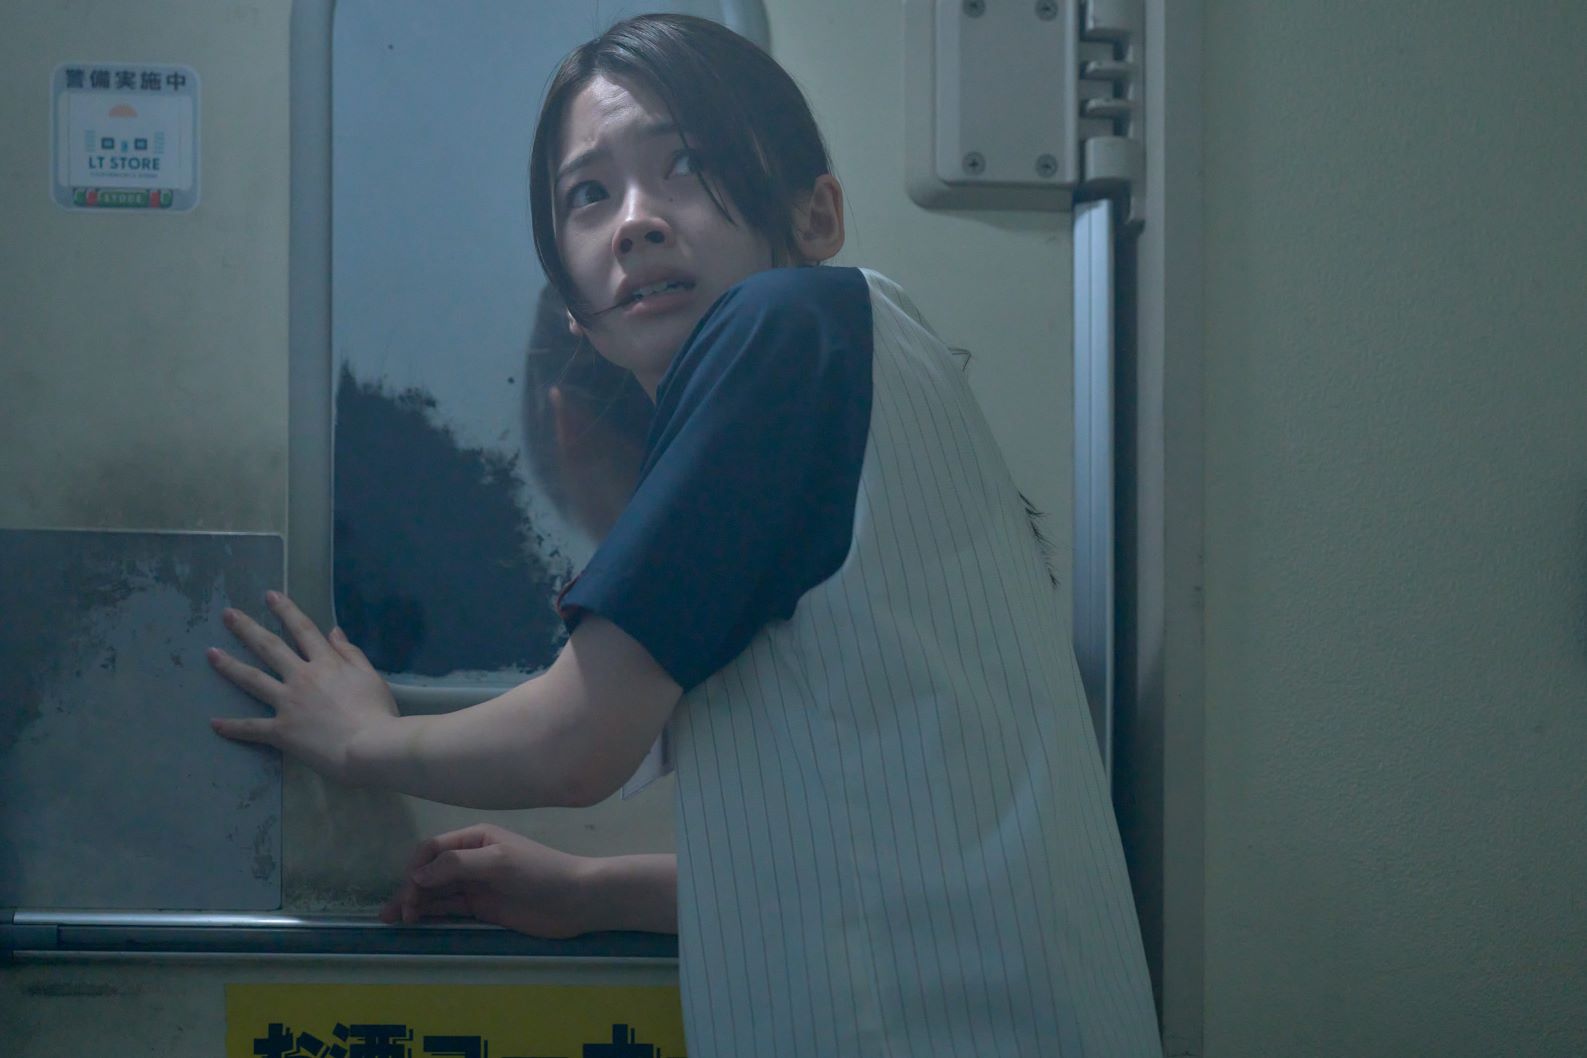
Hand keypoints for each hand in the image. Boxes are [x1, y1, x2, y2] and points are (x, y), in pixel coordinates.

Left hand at [209, 590, 398, 782]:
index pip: (303, 629)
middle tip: (227, 615)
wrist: (369, 746)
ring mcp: (288, 703)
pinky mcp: (281, 730)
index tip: (270, 595)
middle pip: (270, 647)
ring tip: (210, 653)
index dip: (286, 610)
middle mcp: (301, 677)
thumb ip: (351, 653)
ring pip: (253, 680)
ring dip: (229, 665)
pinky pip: (253, 727)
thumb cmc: (377, 712)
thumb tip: (334, 631)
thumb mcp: (371, 676)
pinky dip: (233, 726)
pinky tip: (214, 723)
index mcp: (326, 662)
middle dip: (247, 628)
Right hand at [379, 824, 594, 938]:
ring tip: (393, 920)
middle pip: (430, 871)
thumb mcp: (498, 861)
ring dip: (414, 903)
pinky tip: (416, 922)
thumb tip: (418, 874)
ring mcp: (476, 884)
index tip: (410, 889)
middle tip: (394, 914)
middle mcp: (471, 858)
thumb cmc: (539, 872)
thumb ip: (457, 865)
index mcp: (476, 837)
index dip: (416, 866)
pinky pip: (450, 908)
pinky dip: (431, 913)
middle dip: (409, 888)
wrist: (576, 899)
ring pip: (437, 892)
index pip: (433, 848)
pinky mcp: (482, 907)